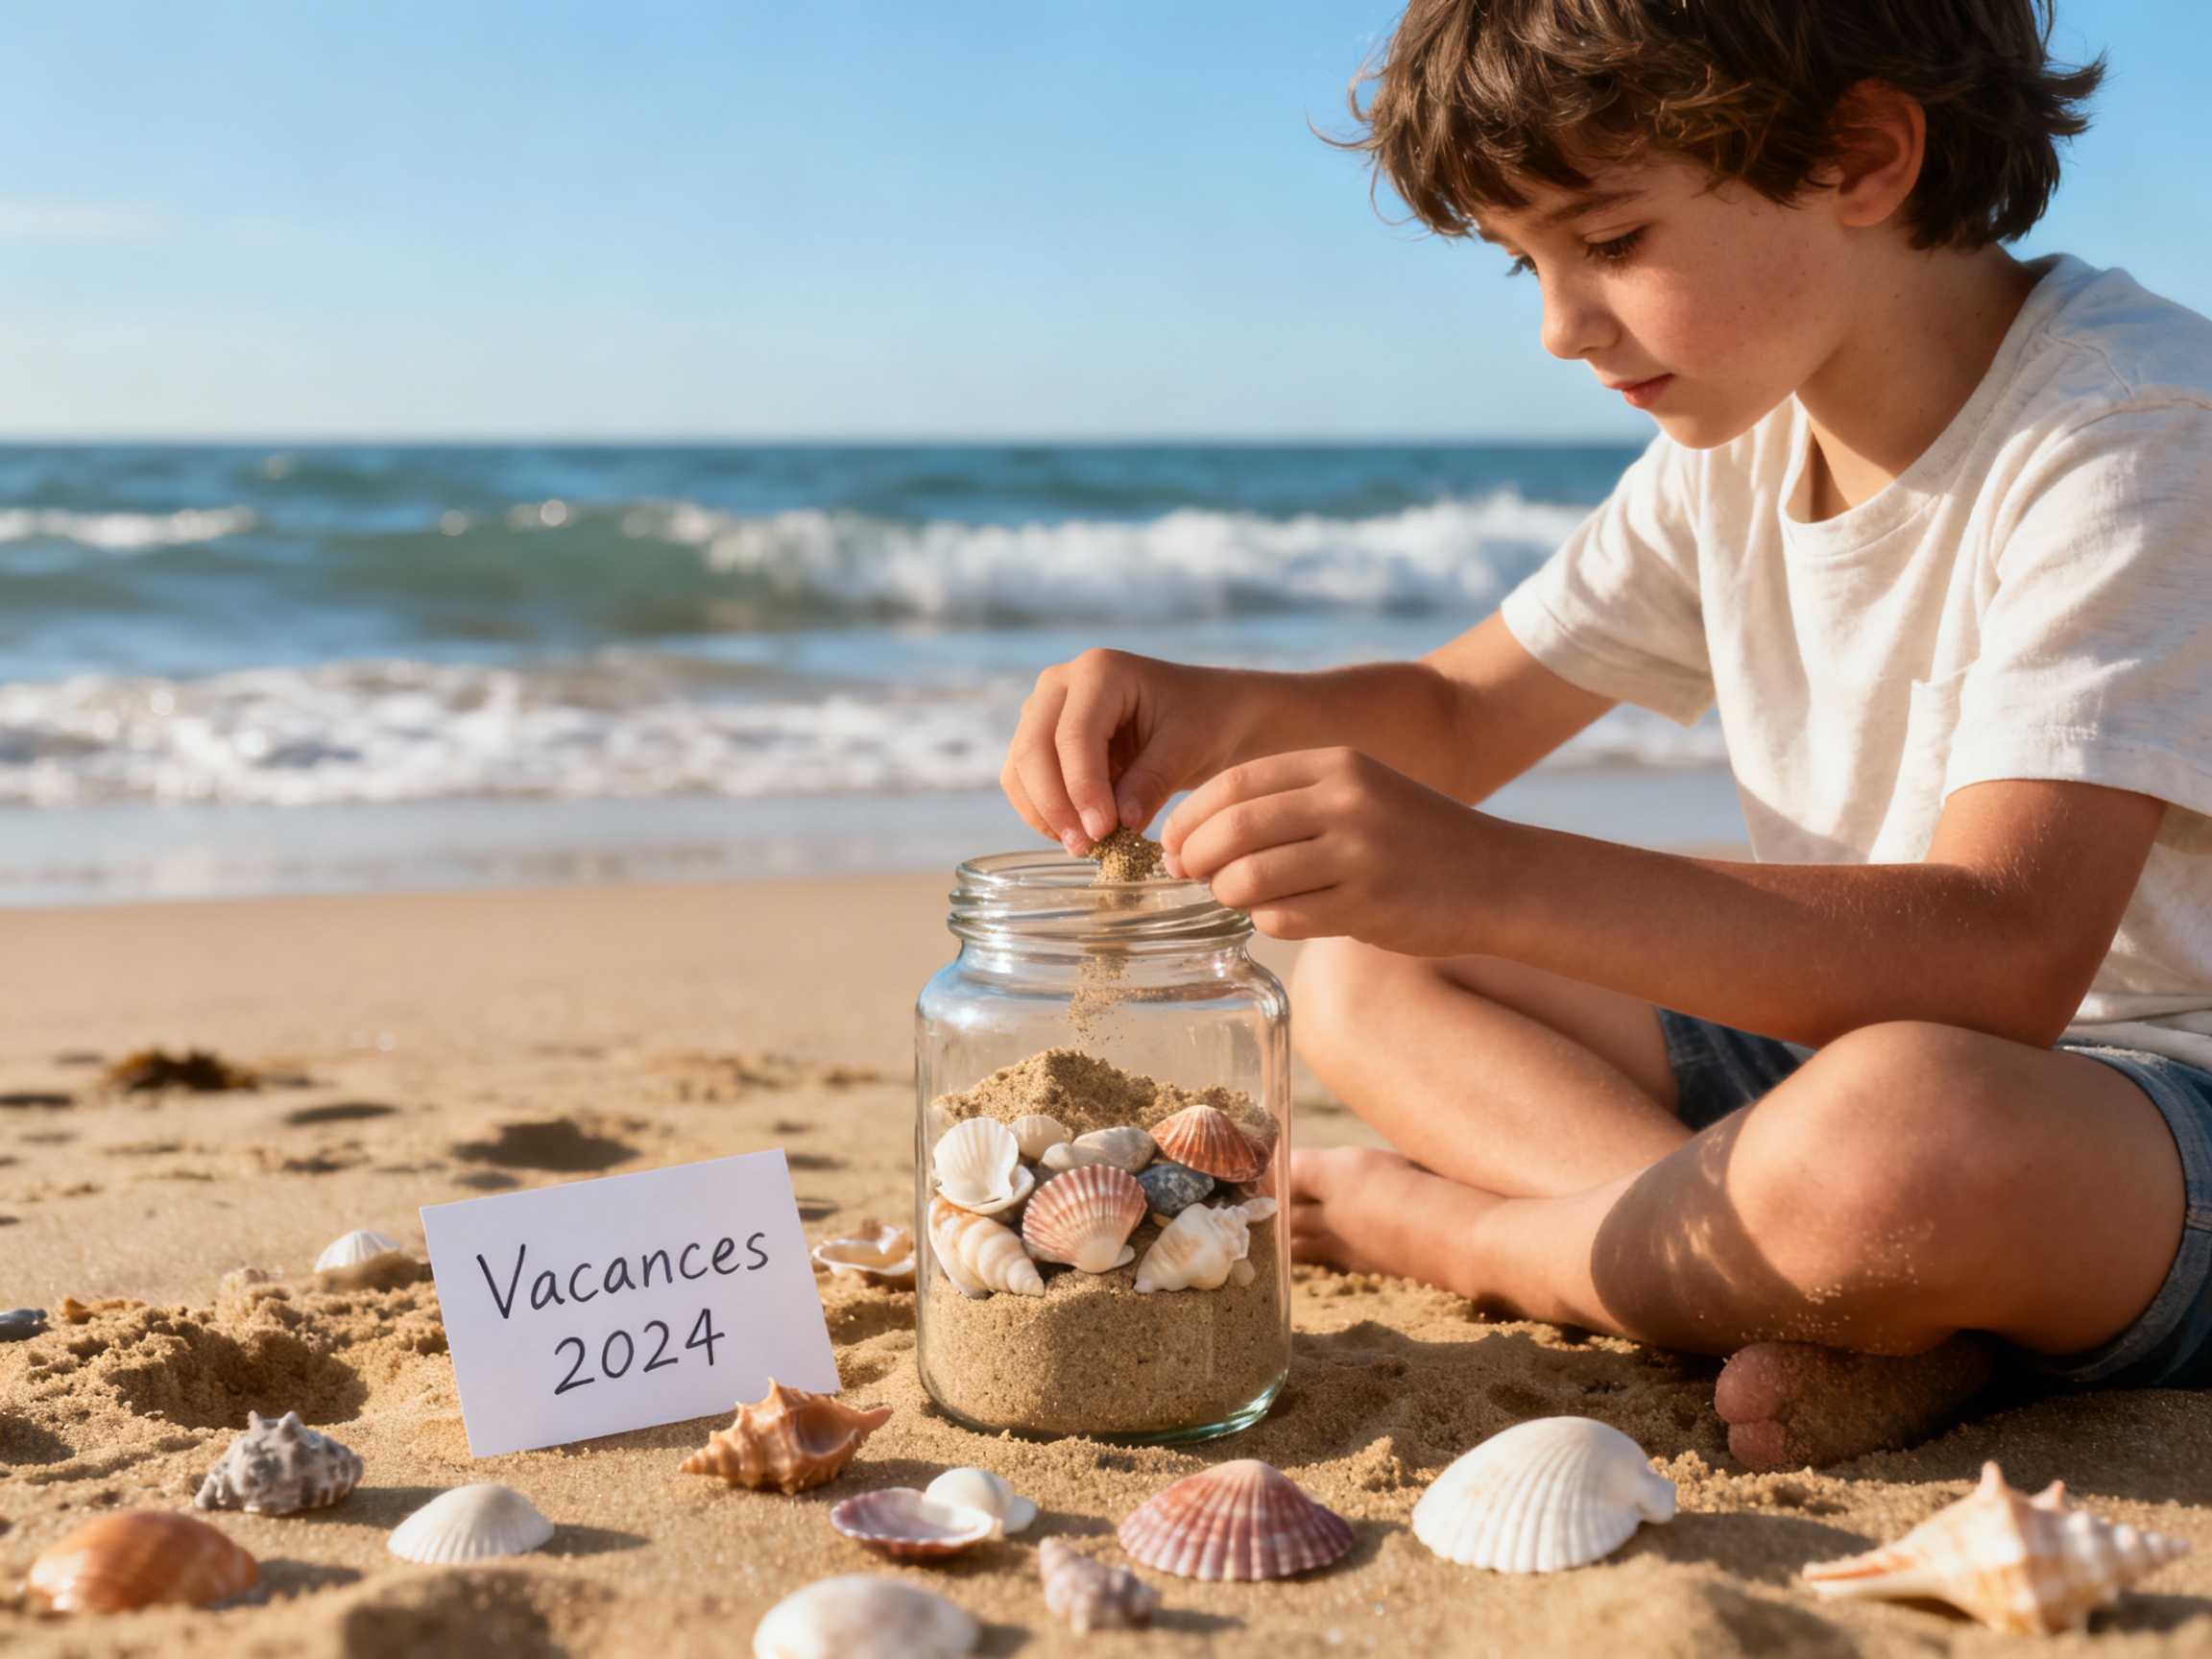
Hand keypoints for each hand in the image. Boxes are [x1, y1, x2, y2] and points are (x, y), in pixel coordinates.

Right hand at [1001, 649, 1250, 853]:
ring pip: (1020, 768)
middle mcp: (1061, 683)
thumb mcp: (1187, 748)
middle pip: (1033, 748)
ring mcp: (1044, 709)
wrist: (1205, 712)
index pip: (1074, 735)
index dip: (1083, 787)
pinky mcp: (1041, 739)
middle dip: (1055, 804)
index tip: (1104, 832)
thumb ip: (1150, 783)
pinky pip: (1024, 781)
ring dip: (1044, 813)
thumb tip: (1119, 825)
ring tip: (1084, 847)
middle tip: (1087, 846)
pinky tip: (1077, 834)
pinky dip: (1043, 812)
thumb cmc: (1202, 719)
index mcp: (1100, 671)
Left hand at [1163, 747, 1500, 953]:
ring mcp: (1359, 853)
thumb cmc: (1412, 839)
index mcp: (1336, 764)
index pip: (1233, 783)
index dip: (1189, 816)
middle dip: (1194, 857)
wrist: (1499, 876)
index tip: (1172, 842)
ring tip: (1235, 898)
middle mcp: (1346, 801)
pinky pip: (1285, 918)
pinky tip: (1280, 916)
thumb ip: (1287, 802)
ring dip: (1227, 894)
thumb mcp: (1356, 792)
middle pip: (1233, 830)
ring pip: (1250, 877)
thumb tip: (1195, 836)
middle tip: (1187, 875)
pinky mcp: (1369, 904)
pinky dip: (1267, 921)